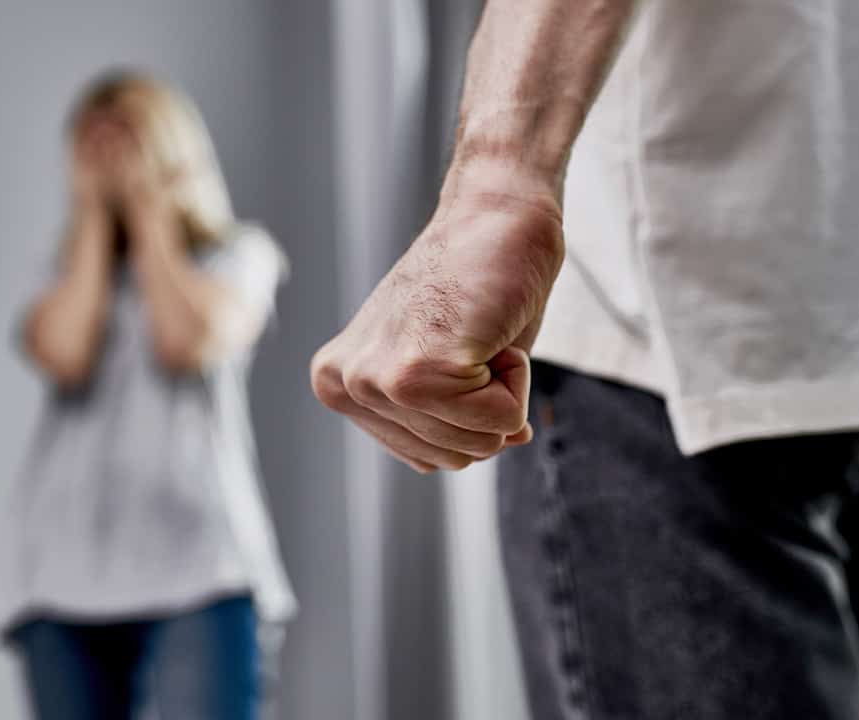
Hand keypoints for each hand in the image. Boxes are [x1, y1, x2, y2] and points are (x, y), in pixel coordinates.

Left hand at [311, 165, 564, 472]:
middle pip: (453, 458)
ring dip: (504, 389)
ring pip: (476, 442)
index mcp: (340, 386)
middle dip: (488, 404)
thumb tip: (504, 441)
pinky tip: (490, 329)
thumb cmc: (481, 282)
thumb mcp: (450, 367)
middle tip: (474, 337)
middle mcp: (345, 385)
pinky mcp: (413, 372)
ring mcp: (374, 380)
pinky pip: (497, 419)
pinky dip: (517, 378)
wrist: (499, 211)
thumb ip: (453, 418)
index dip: (471, 410)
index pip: (432, 458)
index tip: (461, 347)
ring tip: (480, 330)